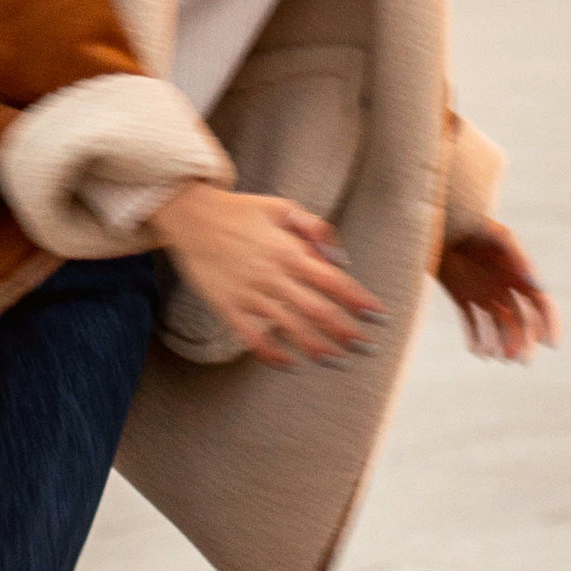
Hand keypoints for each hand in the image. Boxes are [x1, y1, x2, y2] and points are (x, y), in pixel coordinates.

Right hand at [146, 183, 377, 367]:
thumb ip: (315, 229)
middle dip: (347, 332)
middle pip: (319, 311)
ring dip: (317, 348)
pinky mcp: (227, 307)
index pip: (335, 281)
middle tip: (366, 347)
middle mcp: (274, 275)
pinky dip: (272, 353)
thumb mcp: (283, 206)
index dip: (359, 301)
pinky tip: (288, 363)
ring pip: (290, 328)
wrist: (191, 216)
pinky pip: (252, 337)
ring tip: (338, 361)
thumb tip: (341, 259)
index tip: (379, 317)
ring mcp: (250, 293)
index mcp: (290, 251)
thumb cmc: (242, 211)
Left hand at [437, 220, 557, 361]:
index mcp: (517, 273)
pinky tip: (479, 352)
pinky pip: (471, 322)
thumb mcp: (499, 237)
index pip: (540, 303)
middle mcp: (503, 286)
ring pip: (497, 326)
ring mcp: (482, 292)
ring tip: (499, 357)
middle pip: (519, 321)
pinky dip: (476, 338)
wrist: (436, 221)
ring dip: (501, 344)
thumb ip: (518, 259)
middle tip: (519, 359)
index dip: (548, 323)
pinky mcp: (461, 296)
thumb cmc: (472, 222)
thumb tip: (537, 287)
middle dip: (522, 341)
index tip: (550, 344)